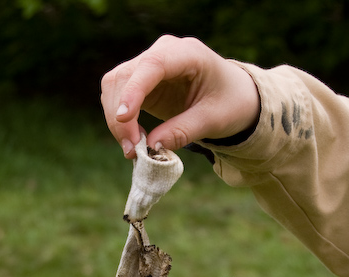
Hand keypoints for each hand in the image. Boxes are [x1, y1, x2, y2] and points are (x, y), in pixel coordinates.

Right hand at [101, 35, 260, 157]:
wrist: (234, 97)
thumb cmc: (230, 103)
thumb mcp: (214, 120)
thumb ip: (183, 131)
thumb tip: (151, 148)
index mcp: (187, 53)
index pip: (152, 66)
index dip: (134, 91)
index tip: (124, 118)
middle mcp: (162, 53)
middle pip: (124, 77)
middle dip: (120, 116)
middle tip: (132, 151)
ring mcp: (148, 66)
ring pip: (114, 86)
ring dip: (116, 121)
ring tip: (133, 151)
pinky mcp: (141, 83)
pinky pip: (118, 98)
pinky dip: (120, 122)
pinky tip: (135, 141)